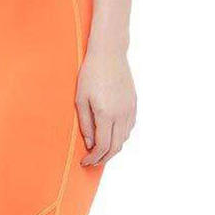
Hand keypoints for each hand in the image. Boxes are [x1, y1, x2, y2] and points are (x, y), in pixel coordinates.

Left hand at [76, 47, 136, 166]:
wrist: (109, 53)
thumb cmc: (90, 74)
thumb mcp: (81, 100)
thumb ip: (85, 124)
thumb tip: (90, 144)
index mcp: (106, 114)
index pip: (102, 146)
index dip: (93, 158)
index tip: (85, 162)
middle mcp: (121, 114)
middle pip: (116, 147)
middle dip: (104, 158)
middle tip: (92, 162)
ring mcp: (130, 109)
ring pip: (124, 139)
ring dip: (113, 148)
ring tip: (100, 150)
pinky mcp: (134, 104)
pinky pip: (129, 127)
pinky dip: (120, 137)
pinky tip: (111, 135)